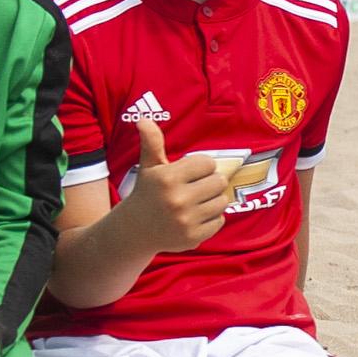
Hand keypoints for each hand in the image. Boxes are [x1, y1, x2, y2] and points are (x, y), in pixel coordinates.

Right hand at [125, 117, 231, 253]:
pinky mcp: (193, 238)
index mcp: (167, 178)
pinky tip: (195, 217)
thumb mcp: (149, 167)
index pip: (208, 163)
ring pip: (222, 201)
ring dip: (213, 200)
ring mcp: (186, 221)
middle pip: (219, 181)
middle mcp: (177, 200)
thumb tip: (143, 118)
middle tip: (195, 188)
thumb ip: (151, 142)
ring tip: (196, 202)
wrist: (135, 230)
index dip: (202, 167)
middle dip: (209, 183)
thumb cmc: (148, 193)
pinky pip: (220, 221)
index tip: (190, 173)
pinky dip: (211, 219)